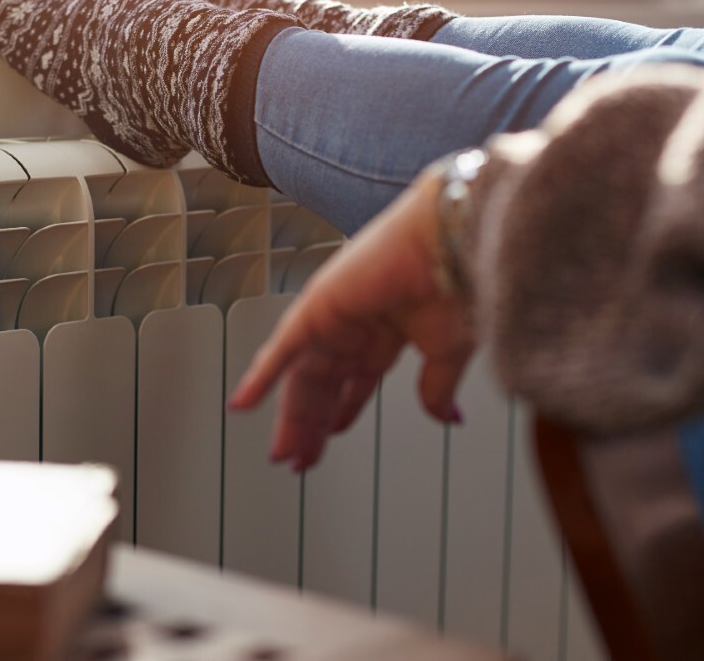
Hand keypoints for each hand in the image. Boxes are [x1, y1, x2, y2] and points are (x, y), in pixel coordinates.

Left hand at [227, 173, 474, 470]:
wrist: (455, 242)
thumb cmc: (461, 282)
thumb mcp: (449, 352)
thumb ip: (437, 388)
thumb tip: (443, 418)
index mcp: (388, 334)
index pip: (354, 382)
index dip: (340, 412)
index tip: (329, 438)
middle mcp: (356, 326)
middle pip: (323, 384)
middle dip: (310, 424)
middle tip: (298, 460)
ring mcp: (334, 316)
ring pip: (301, 376)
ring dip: (292, 417)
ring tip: (284, 454)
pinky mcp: (317, 307)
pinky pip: (281, 349)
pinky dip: (260, 378)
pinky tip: (242, 404)